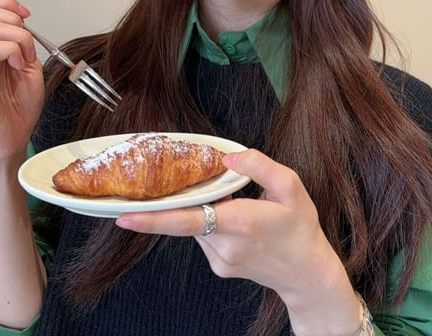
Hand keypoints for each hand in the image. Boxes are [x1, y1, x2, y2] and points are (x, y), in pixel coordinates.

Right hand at [0, 0, 44, 164]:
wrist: (11, 140)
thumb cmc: (18, 111)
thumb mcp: (29, 69)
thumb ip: (24, 47)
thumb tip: (26, 28)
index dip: (8, 4)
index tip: (28, 14)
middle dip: (13, 18)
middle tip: (26, 45)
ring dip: (19, 39)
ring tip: (23, 61)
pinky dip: (12, 51)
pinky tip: (17, 66)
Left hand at [115, 149, 361, 333]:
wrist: (307, 273)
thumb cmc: (300, 227)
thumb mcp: (291, 186)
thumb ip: (258, 166)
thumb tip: (226, 157)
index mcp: (241, 223)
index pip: (189, 220)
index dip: (154, 219)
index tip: (124, 216)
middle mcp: (225, 246)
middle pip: (186, 217)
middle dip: (171, 201)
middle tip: (152, 187)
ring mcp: (220, 261)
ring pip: (194, 225)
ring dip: (199, 207)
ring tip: (228, 198)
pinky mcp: (218, 267)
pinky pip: (202, 236)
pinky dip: (207, 219)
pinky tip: (230, 215)